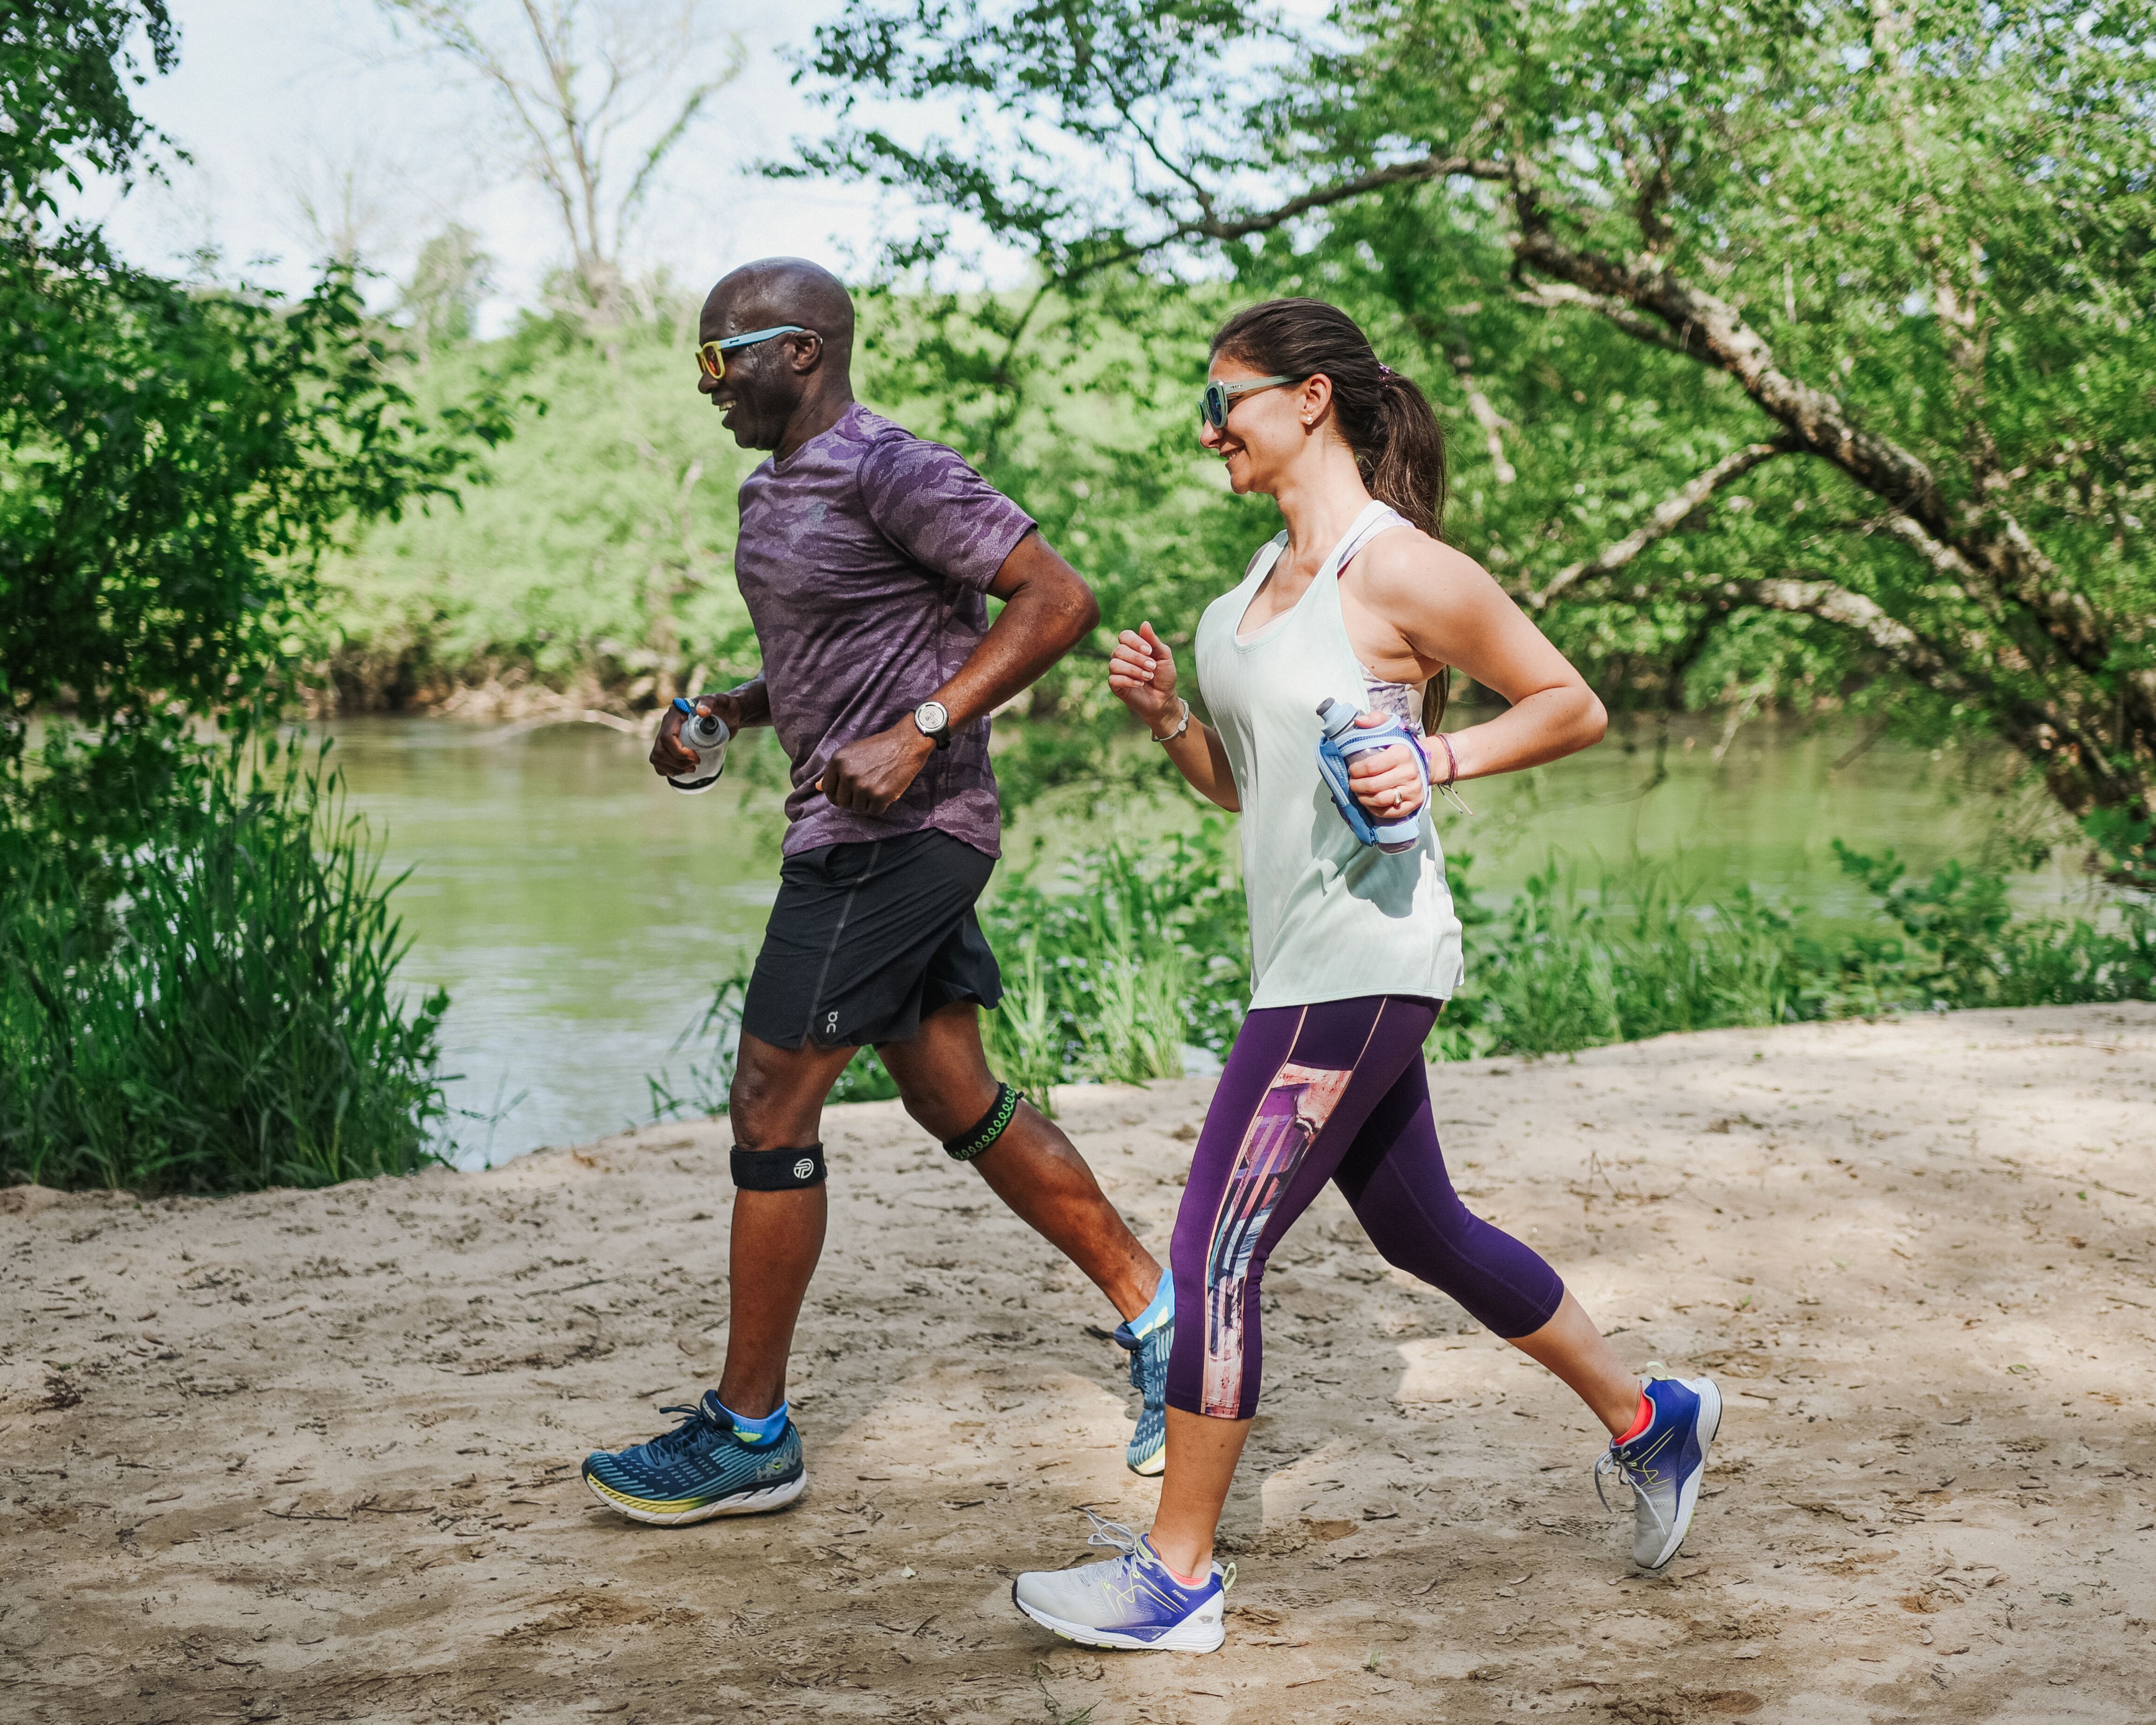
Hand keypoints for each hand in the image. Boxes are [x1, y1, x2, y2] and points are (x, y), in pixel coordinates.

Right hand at [650, 690, 746, 778]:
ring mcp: (668, 735)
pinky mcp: (672, 745)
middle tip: (696, 763)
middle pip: (659, 751)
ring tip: (691, 769)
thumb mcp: (721, 702)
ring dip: (672, 768)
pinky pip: (660, 762)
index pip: (666, 737)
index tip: (696, 757)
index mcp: (675, 714)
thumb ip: (710, 703)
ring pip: (657, 758)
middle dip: (676, 763)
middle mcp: (668, 724)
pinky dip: (668, 770)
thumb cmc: (724, 707)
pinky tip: (682, 771)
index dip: (678, 752)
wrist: (729, 714)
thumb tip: (701, 712)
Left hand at [820, 719, 934, 813]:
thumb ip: (834, 771)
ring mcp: (863, 786)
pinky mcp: (880, 796)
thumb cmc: (879, 747)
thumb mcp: (851, 753)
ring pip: (857, 808)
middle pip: (841, 802)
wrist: (906, 744)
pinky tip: (886, 791)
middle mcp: (848, 774)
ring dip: (867, 803)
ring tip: (877, 787)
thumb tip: (816, 788)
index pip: (828, 790)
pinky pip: (874, 811)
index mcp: (838, 761)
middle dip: (852, 800)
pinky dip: (880, 806)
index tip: (847, 793)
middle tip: (865, 790)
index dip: (837, 794)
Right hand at [1107, 621, 1180, 731]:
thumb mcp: (1164, 656)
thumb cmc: (1164, 675)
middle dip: (1137, 659)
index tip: (1150, 651)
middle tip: (1152, 667)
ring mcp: (1117, 671)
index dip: (1135, 642)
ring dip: (1134, 670)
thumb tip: (1144, 623)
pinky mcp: (1115, 685)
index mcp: (1133, 646)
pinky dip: (1128, 680)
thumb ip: (1153, 641)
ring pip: (1115, 664)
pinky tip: (1140, 684)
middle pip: (1119, 650)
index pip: (1125, 636)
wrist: (1164, 698)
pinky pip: (1113, 679)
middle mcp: (1122, 657)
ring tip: (1148, 676)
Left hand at [1345, 711, 1428, 818]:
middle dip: (1356, 786)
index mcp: (1402, 753)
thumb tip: (1358, 722)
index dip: (1355, 771)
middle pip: (1373, 786)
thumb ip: (1374, 719)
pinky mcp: (1414, 803)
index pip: (1371, 767)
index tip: (1351, 770)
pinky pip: (1389, 812)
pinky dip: (1374, 809)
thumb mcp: (1391, 727)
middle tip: (1351, 783)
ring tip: (1358, 792)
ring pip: (1380, 800)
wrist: (1425, 762)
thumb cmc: (1401, 746)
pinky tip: (1369, 802)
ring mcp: (1413, 789)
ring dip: (1363, 798)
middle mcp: (1410, 772)